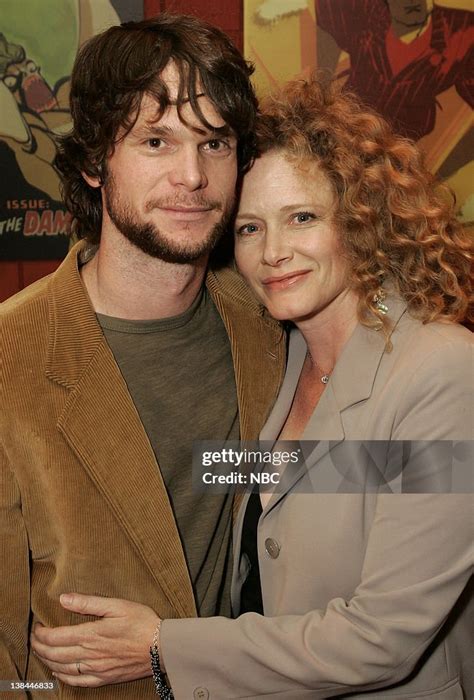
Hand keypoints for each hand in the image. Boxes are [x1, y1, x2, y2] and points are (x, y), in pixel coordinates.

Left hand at [30, 593, 159, 686]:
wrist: (161, 647)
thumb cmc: (142, 623)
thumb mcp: (117, 605)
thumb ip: (88, 603)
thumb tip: (64, 599)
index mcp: (91, 635)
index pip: (55, 637)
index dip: (41, 633)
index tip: (37, 626)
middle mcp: (89, 655)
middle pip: (54, 654)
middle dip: (39, 647)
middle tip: (34, 638)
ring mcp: (95, 669)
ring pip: (61, 668)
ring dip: (47, 661)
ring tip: (41, 652)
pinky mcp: (103, 678)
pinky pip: (76, 681)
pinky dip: (62, 677)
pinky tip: (58, 672)